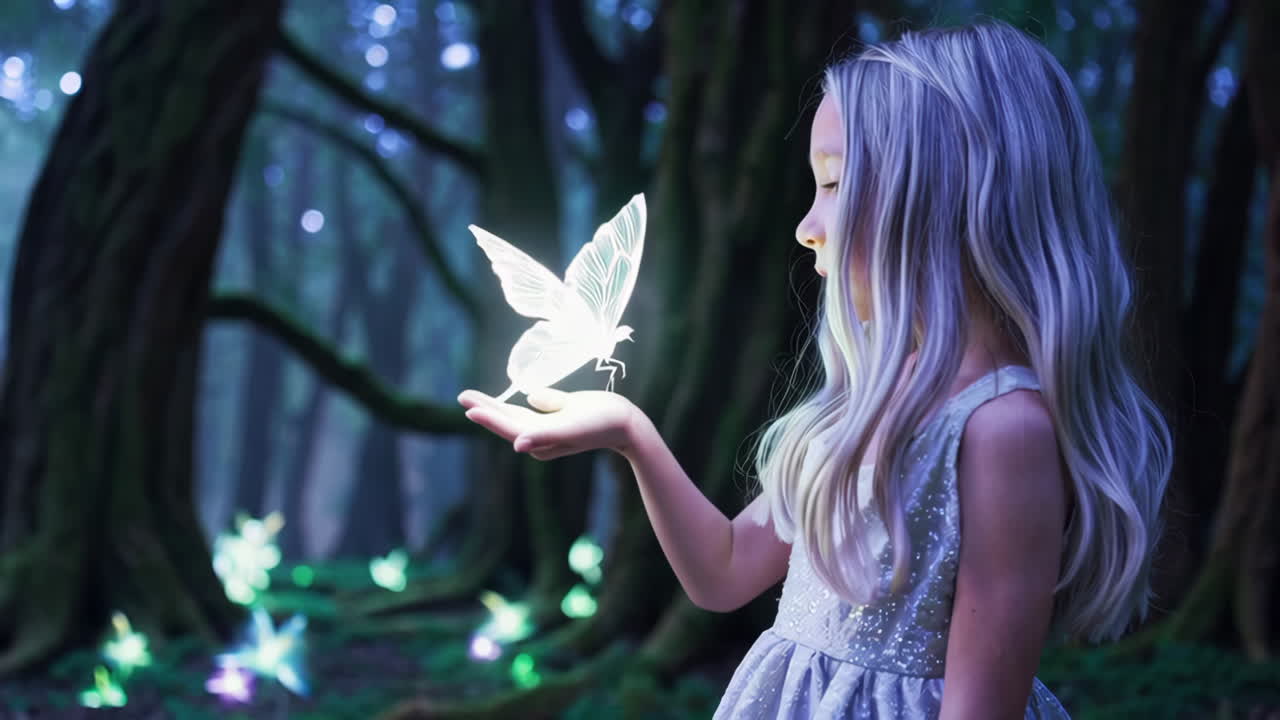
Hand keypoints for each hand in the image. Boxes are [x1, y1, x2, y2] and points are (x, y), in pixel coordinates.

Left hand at [457, 387, 637, 460]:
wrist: (627, 422)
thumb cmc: (601, 423)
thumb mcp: (573, 426)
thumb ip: (544, 434)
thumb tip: (519, 444)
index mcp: (541, 439)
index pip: (509, 427)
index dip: (488, 418)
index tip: (468, 407)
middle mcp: (541, 437)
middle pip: (507, 422)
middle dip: (484, 410)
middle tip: (462, 395)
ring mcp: (548, 429)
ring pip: (515, 417)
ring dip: (494, 407)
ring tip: (472, 396)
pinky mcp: (557, 419)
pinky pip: (530, 411)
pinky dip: (516, 406)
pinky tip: (509, 400)